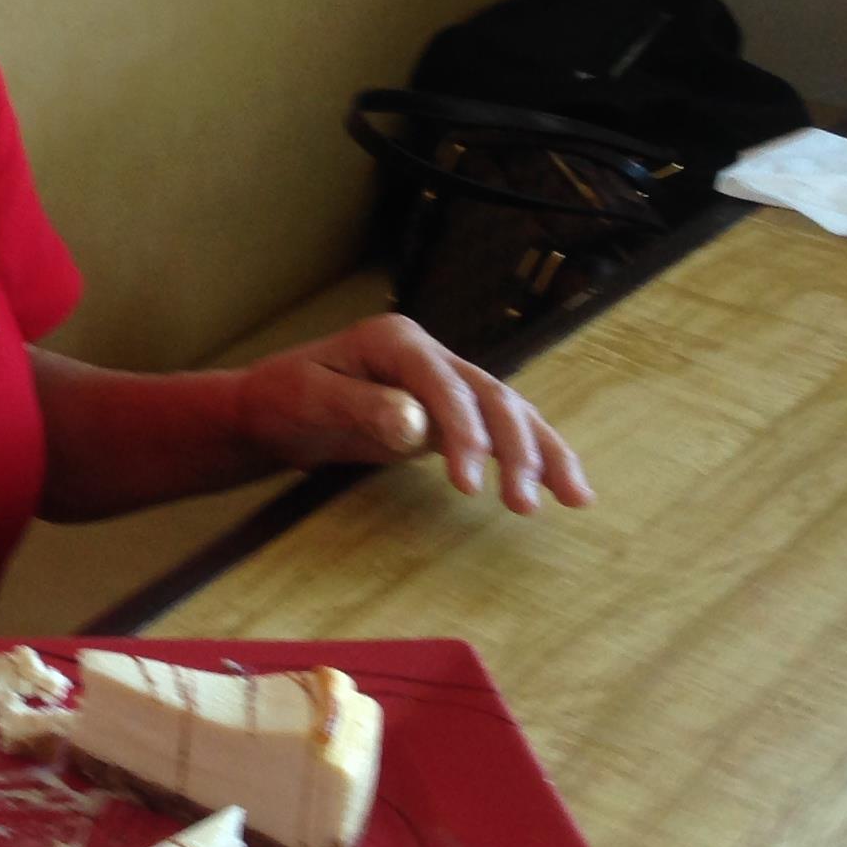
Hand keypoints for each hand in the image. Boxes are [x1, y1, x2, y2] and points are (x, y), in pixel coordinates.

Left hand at [237, 314, 592, 511]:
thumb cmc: (283, 398)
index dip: (463, 432)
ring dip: (543, 454)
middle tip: (521, 505)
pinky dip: (533, 457)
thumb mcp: (309, 397)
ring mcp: (444, 383)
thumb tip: (418, 426)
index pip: (445, 385)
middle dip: (515, 450)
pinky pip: (500, 433)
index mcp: (394, 341)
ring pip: (509, 412)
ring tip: (575, 498)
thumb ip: (362, 407)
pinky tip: (563, 489)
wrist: (271, 409)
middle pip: (490, 396)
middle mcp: (429, 355)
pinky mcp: (449, 415)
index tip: (468, 486)